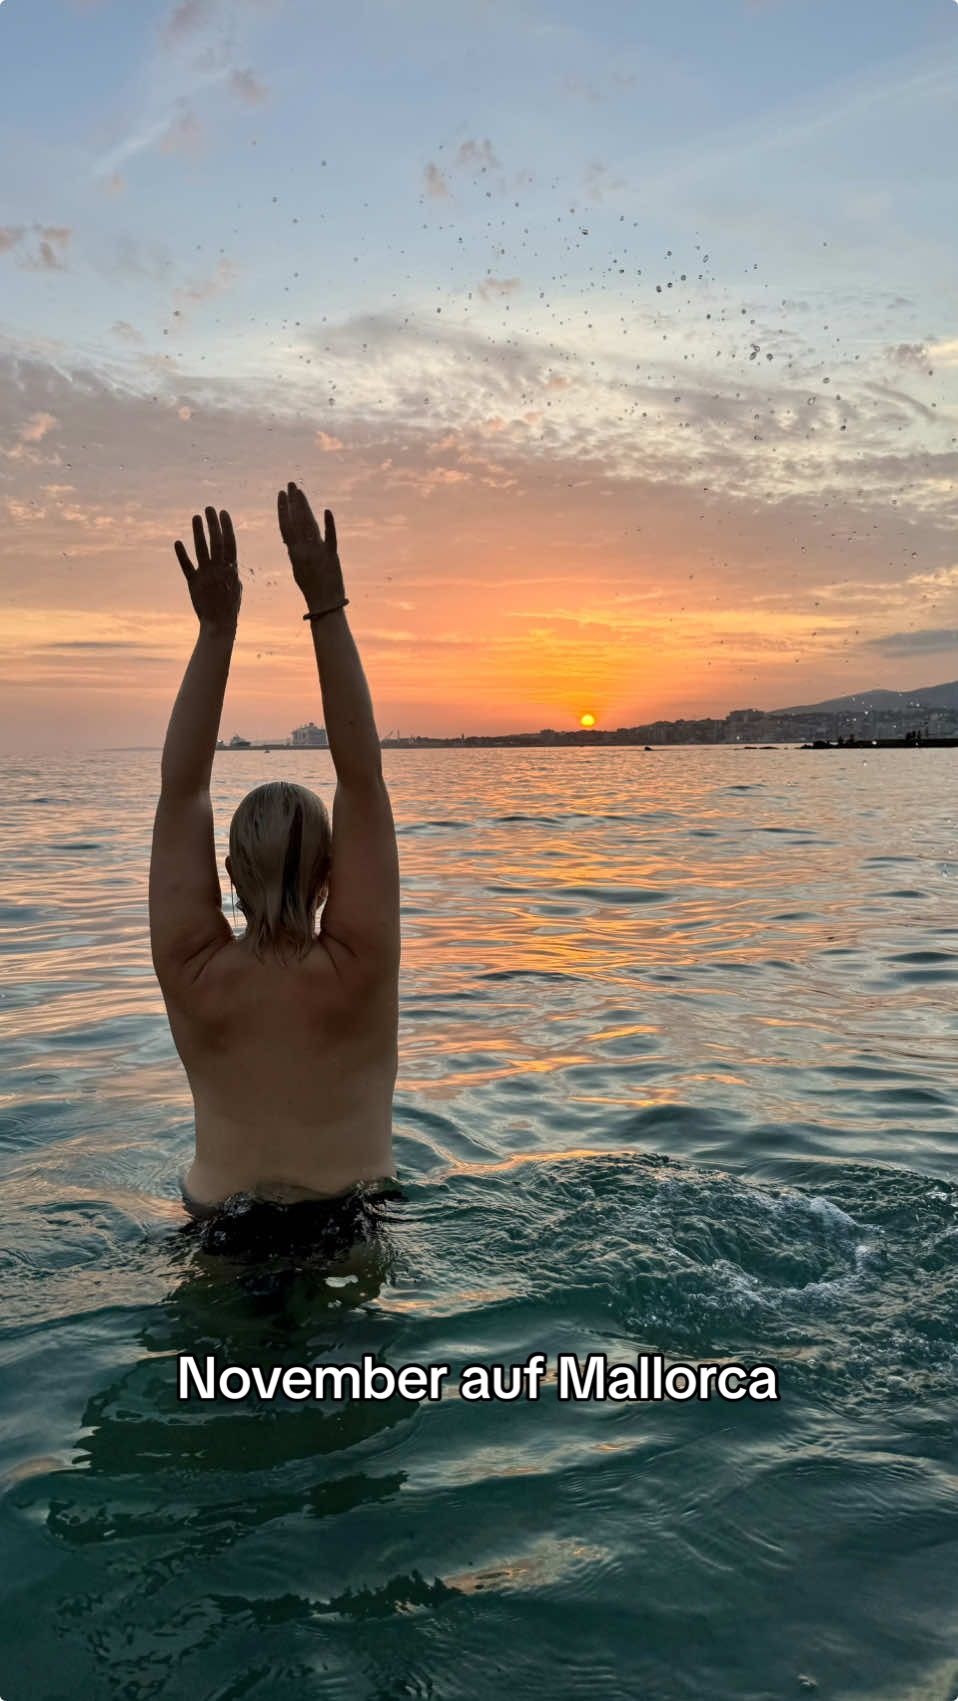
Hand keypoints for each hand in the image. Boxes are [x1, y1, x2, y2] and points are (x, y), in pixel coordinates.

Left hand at [174, 506, 240, 632]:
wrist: (219, 624)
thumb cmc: (230, 607)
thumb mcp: (237, 587)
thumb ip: (232, 572)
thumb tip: (231, 560)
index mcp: (232, 569)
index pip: (230, 543)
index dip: (227, 526)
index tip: (223, 512)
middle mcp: (219, 570)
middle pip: (217, 542)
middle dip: (213, 524)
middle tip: (209, 508)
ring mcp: (206, 576)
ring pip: (202, 550)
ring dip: (198, 532)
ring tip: (195, 517)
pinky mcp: (194, 583)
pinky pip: (187, 567)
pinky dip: (182, 555)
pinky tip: (177, 542)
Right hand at [277, 481, 344, 611]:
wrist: (325, 603)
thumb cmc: (310, 586)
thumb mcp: (298, 566)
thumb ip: (295, 548)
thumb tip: (288, 534)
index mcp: (294, 553)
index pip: (286, 526)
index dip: (283, 509)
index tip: (281, 493)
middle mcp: (304, 550)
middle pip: (297, 521)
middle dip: (294, 501)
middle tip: (291, 484)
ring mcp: (318, 552)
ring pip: (310, 525)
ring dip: (306, 507)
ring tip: (300, 491)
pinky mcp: (333, 556)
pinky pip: (330, 538)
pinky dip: (329, 525)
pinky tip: (327, 511)